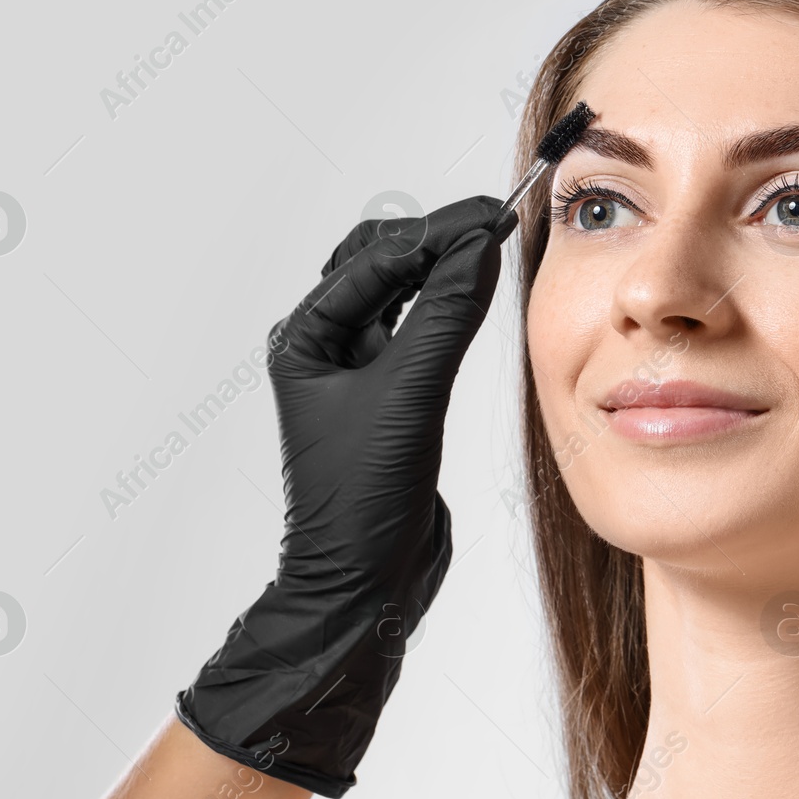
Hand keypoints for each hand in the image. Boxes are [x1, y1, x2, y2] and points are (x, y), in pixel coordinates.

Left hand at [175, 194, 513, 796]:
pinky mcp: (390, 399)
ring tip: (489, 248)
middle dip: (433, 239)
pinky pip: (418, 331)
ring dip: (440, 269)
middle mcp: (324, 349)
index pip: (374, 259)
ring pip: (399, 294)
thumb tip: (478, 247)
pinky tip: (476, 297)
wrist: (365, 582)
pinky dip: (447, 307)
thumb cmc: (363, 502)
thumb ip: (444, 316)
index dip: (436, 233)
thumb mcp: (409, 397)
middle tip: (493, 223)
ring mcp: (356, 374)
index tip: (492, 215)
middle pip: (379, 263)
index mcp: (304, 340)